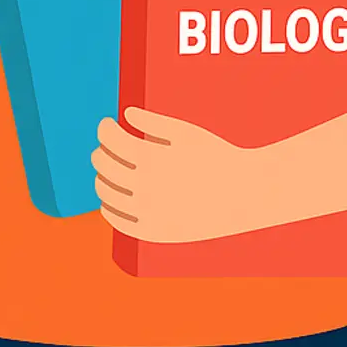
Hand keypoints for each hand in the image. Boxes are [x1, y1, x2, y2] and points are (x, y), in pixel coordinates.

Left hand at [93, 108, 272, 243]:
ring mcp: (148, 212)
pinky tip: (110, 199)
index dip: (104, 129)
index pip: (111, 140)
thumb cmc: (217, 155)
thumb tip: (124, 114)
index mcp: (152, 158)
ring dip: (101, 177)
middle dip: (101, 151)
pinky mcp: (153, 232)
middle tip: (106, 146)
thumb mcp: (187, 132)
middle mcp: (145, 187)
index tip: (107, 123)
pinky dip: (108, 208)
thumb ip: (153, 121)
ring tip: (108, 169)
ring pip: (105, 193)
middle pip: (104, 165)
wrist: (245, 193)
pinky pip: (118, 221)